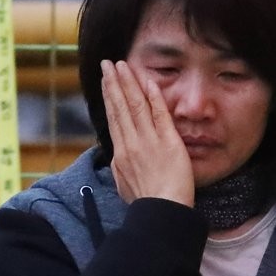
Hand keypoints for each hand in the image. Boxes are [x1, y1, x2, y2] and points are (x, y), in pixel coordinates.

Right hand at [101, 60, 193, 205]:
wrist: (161, 211)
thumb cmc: (148, 204)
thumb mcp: (125, 184)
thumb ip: (122, 167)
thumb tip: (118, 158)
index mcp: (121, 153)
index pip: (114, 118)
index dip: (109, 97)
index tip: (106, 82)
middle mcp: (131, 143)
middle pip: (120, 107)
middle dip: (114, 83)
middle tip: (108, 63)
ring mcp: (149, 141)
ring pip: (135, 106)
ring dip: (129, 83)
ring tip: (123, 65)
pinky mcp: (168, 142)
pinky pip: (159, 115)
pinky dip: (153, 97)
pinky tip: (148, 81)